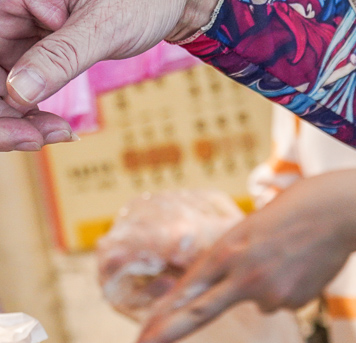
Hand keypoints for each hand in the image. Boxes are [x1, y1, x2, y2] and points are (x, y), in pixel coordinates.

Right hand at [0, 0, 213, 149]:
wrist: (164, 3)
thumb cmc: (139, 0)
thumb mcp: (101, 27)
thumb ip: (61, 56)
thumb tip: (19, 92)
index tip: (18, 123)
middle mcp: (6, 13)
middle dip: (4, 113)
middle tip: (36, 139)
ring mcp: (16, 32)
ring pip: (2, 86)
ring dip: (19, 119)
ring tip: (58, 133)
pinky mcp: (33, 51)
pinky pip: (20, 88)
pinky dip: (33, 113)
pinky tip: (57, 128)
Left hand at [132, 174, 355, 342]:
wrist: (338, 214)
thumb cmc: (294, 215)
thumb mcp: (250, 230)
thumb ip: (236, 263)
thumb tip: (251, 306)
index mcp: (226, 252)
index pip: (185, 291)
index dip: (160, 317)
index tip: (139, 338)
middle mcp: (242, 276)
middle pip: (197, 312)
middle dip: (164, 334)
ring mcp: (269, 292)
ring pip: (258, 301)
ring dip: (270, 285)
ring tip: (290, 257)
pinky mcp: (294, 302)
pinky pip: (285, 302)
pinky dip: (292, 287)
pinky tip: (305, 267)